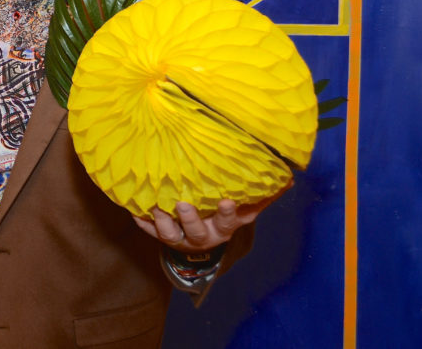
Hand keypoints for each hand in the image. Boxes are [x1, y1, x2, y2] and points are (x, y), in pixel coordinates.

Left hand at [133, 187, 285, 252]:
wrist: (199, 241)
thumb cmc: (221, 217)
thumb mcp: (244, 210)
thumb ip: (261, 196)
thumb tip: (288, 179)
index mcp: (222, 229)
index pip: (229, 223)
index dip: (228, 214)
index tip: (227, 201)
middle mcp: (201, 236)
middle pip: (197, 232)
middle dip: (190, 220)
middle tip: (183, 204)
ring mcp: (179, 238)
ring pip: (169, 234)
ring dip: (162, 221)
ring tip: (156, 205)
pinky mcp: (160, 235)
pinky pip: (148, 231)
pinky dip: (141, 221)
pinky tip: (134, 209)